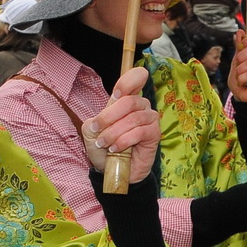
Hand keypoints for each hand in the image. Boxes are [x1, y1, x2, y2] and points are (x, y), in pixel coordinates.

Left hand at [81, 67, 161, 183]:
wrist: (111, 170)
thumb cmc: (103, 147)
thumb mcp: (92, 130)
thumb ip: (97, 118)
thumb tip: (104, 118)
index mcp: (127, 99)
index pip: (138, 77)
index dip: (128, 82)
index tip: (115, 95)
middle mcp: (141, 106)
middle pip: (129, 101)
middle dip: (109, 116)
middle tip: (97, 130)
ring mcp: (149, 119)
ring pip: (133, 118)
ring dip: (114, 132)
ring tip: (104, 144)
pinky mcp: (154, 134)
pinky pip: (139, 132)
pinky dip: (123, 141)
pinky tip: (115, 149)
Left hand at [227, 32, 246, 103]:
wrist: (242, 96)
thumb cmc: (242, 79)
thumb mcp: (237, 60)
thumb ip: (239, 46)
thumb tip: (240, 32)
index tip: (241, 49)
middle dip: (241, 58)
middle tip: (239, 67)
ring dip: (240, 71)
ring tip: (241, 77)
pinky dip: (242, 79)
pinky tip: (245, 83)